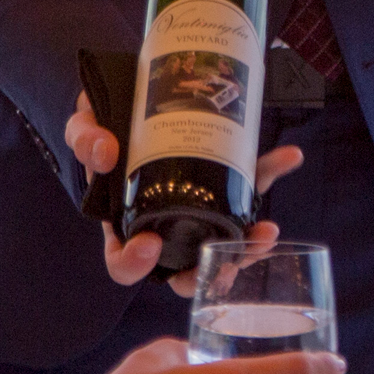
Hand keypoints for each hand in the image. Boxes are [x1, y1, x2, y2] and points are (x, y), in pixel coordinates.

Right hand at [64, 95, 301, 290]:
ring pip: (225, 242)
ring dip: (249, 244)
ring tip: (266, 232)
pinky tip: (289, 156)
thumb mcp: (84, 130)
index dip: (136, 264)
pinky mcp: (225, 183)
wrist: (129, 101)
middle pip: (187, 270)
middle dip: (212, 272)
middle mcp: (165, 228)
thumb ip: (86, 139)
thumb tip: (104, 151)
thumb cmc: (104, 129)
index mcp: (126, 226)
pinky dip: (270, 172)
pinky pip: (249, 185)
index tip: (150, 246)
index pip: (126, 265)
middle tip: (228, 262)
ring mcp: (199, 210)